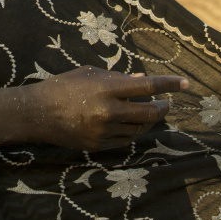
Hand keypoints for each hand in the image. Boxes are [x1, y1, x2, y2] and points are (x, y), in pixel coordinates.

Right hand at [27, 66, 187, 151]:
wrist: (37, 113)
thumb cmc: (62, 86)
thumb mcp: (89, 74)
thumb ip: (116, 78)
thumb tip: (142, 80)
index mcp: (105, 88)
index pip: (147, 87)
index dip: (168, 84)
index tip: (183, 83)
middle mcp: (108, 111)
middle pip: (148, 113)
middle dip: (162, 108)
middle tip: (167, 103)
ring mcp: (104, 131)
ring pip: (139, 129)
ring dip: (148, 121)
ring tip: (150, 112)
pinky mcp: (99, 146)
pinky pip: (124, 140)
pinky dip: (133, 131)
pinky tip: (133, 124)